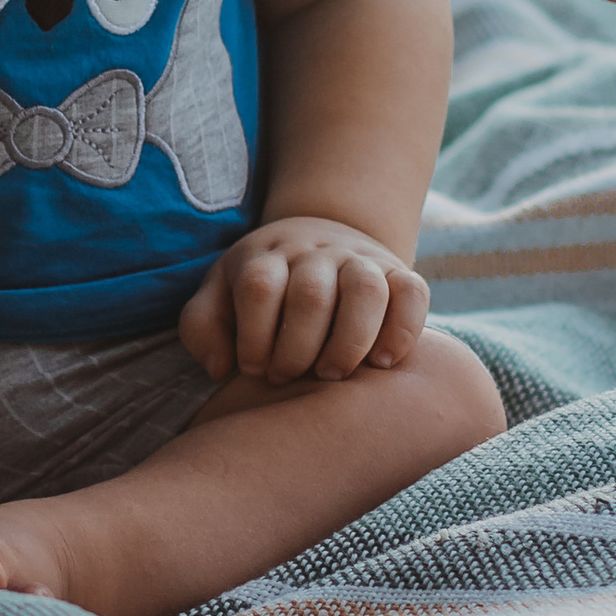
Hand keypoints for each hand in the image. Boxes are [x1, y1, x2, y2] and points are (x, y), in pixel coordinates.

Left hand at [178, 217, 429, 384]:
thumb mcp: (220, 295)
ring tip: (333, 374)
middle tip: (288, 377)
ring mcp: (359, 260)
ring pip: (365, 289)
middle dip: (297, 349)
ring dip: (349, 341)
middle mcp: (315, 254)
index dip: (255, 336)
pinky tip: (383, 363)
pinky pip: (412, 292)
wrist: (319, 238)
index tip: (252, 369)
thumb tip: (219, 367)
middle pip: (311, 295)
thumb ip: (202, 327)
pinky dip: (403, 329)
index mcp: (267, 257)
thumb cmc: (263, 286)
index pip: (259, 287)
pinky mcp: (398, 273)